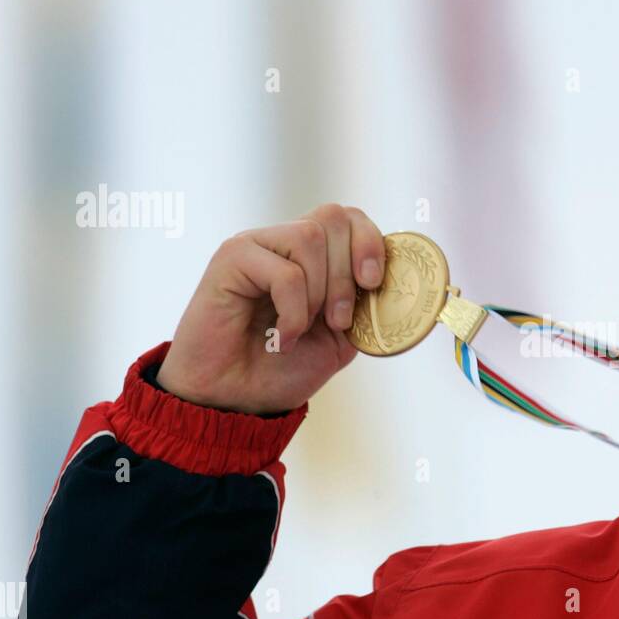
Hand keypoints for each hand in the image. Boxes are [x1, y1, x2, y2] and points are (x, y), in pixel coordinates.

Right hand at [156, 203, 386, 414]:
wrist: (235, 400)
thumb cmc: (282, 370)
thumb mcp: (340, 340)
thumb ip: (362, 306)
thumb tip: (387, 282)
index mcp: (313, 256)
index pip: (351, 217)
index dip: (371, 242)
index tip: (373, 283)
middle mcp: (284, 242)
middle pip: (335, 218)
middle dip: (347, 275)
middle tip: (337, 322)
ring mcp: (257, 245)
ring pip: (311, 237)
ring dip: (319, 293)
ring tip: (302, 330)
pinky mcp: (232, 257)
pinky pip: (285, 271)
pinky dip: (293, 311)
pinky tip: (282, 338)